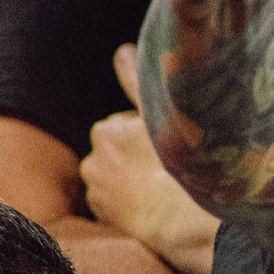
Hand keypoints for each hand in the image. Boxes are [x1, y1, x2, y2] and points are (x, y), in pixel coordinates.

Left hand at [83, 46, 218, 273]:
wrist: (181, 222)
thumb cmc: (177, 164)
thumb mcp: (162, 116)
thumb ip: (138, 82)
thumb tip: (123, 51)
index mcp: (106, 131)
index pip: (127, 125)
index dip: (151, 133)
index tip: (170, 145)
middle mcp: (92, 160)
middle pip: (118, 150)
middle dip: (136, 154)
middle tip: (166, 166)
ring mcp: (95, 189)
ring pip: (116, 174)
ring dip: (132, 177)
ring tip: (160, 186)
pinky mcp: (100, 214)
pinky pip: (113, 199)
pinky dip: (127, 199)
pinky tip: (149, 203)